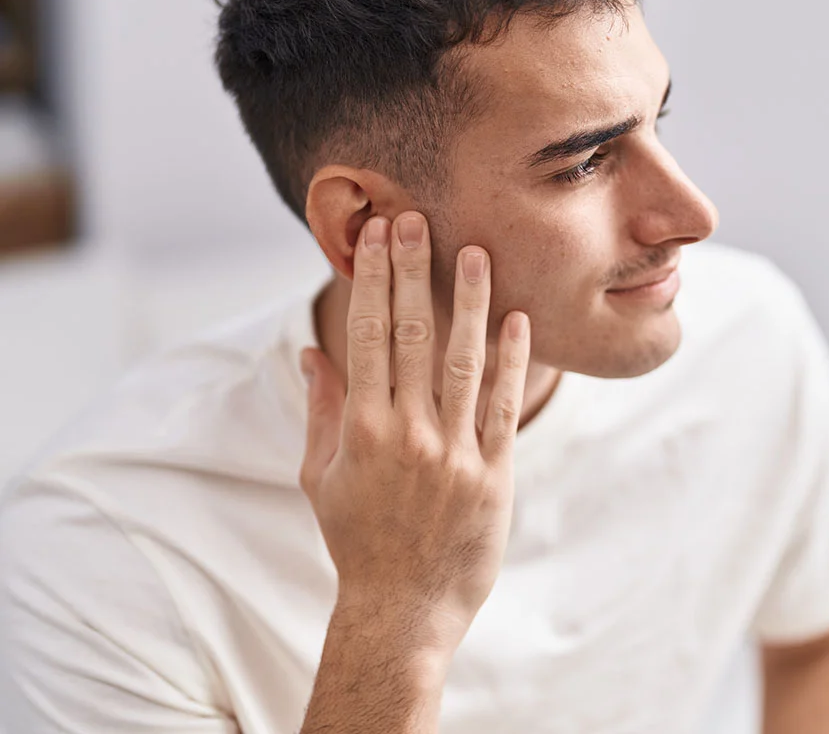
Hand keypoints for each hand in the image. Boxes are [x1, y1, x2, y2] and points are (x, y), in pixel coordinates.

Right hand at [299, 211, 530, 657]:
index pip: (365, 336)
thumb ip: (320, 409)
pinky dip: (512, 361)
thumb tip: (311, 351)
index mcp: (361, 429)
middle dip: (411, 271)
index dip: (370, 280)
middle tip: (415, 219)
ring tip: (476, 252)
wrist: (403, 610)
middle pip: (410, 335)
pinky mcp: (494, 474)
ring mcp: (454, 453)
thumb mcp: (320, 477)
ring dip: (469, 302)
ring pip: (464, 361)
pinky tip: (518, 319)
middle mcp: (407, 433)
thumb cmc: (356, 539)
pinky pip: (506, 407)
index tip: (374, 237)